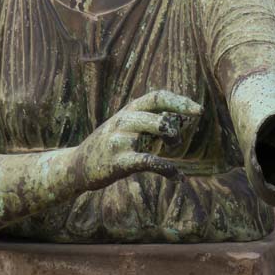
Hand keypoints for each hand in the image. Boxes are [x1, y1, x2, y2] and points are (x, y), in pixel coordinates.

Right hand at [70, 90, 201, 191]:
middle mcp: (124, 120)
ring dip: (172, 143)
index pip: (157, 96)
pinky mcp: (118, 161)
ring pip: (155, 132)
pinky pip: (149, 161)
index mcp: (128, 110)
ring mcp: (120, 140)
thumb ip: (149, 121)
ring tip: (173, 157)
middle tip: (176, 143)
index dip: (180, 101)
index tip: (198, 110)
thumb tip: (177, 117)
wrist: (76, 166)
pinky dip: (168, 170)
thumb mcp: (126, 127)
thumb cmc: (109, 146)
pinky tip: (177, 177)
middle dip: (175, 127)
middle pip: (160, 115)